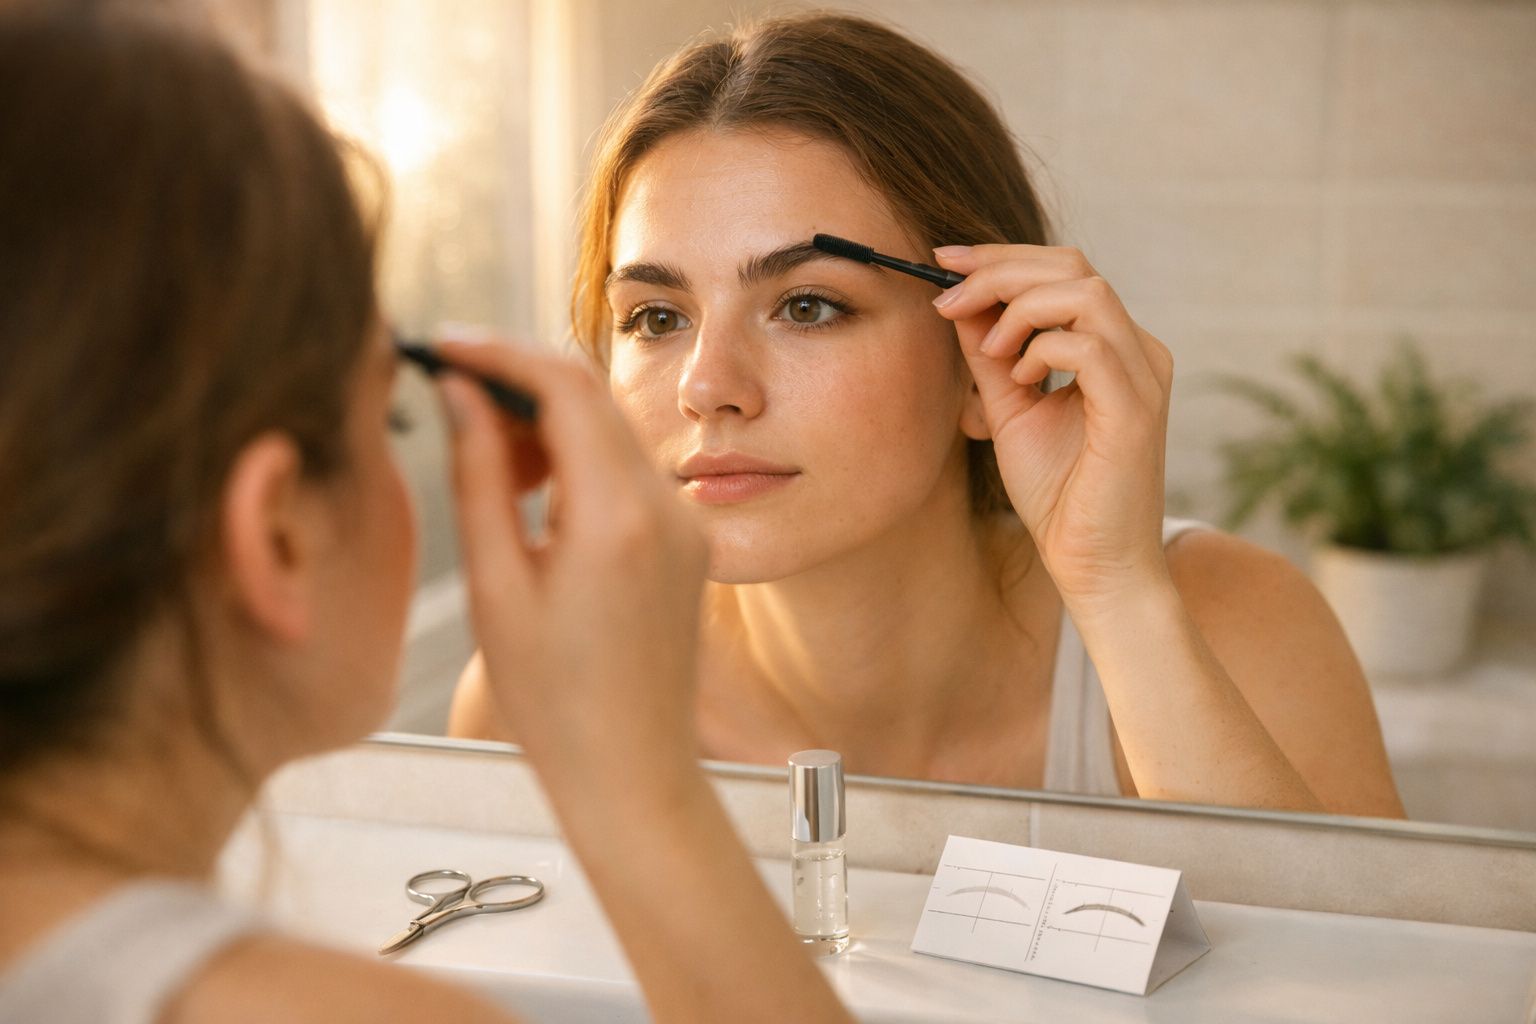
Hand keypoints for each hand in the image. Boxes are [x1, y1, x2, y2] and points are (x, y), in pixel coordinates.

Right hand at [436, 340, 706, 779]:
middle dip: (517, 381)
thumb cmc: (554, 704)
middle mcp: (666, 508)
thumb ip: (477, 478)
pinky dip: (579, 460)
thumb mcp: (495, 588)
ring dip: (547, 423)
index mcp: (617, 517)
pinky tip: (534, 495)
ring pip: (611, 429)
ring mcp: (686, 523)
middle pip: (591, 395)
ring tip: (488, 465)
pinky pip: (631, 469)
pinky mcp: (689, 540)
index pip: (563, 384)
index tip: (443, 345)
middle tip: (453, 399)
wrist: (633, 773)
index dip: (497, 351)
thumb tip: (460, 392)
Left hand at [931, 245, 1174, 607]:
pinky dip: (1042, 349)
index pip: (1064, 271)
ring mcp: (1143, 376)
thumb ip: (990, 357)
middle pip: (1074, 266)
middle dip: (1000, 269)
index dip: (1001, 258)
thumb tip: (958, 303)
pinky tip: (1020, 378)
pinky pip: (1089, 346)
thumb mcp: (1010, 410)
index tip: (943, 262)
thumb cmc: (1059, 495)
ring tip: (989, 350)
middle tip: (948, 293)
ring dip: (1020, 308)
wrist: (1092, 564)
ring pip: (1085, 292)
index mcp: (1113, 347)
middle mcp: (1138, 351)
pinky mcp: (1136, 408)